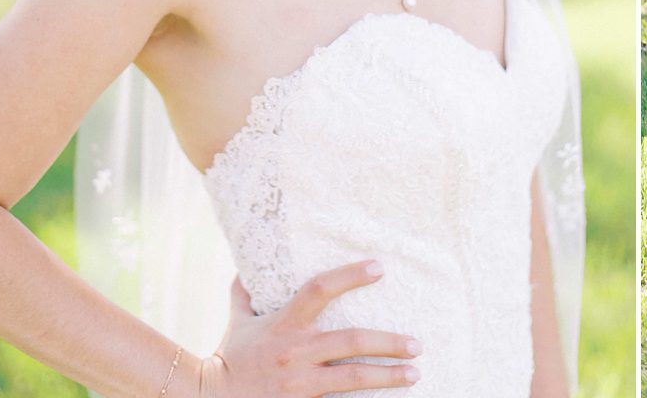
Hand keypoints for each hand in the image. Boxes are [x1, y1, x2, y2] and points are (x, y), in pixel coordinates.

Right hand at [199, 261, 420, 396]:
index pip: (320, 289)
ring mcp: (300, 382)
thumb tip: (247, 264)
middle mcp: (296, 352)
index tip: (380, 267)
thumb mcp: (238, 321)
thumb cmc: (229, 358)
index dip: (350, 276)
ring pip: (353, 378)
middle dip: (389, 342)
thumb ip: (245, 293)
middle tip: (417, 343)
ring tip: (414, 372)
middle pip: (351, 341)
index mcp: (285, 323)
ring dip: (388, 375)